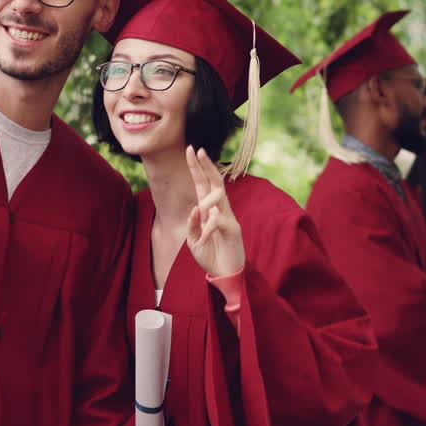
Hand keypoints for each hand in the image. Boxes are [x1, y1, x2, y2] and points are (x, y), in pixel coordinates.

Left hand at [185, 147, 244, 277]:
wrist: (225, 275)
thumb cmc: (210, 256)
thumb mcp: (194, 240)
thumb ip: (193, 224)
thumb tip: (195, 208)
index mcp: (209, 211)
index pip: (203, 185)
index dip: (197, 168)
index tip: (191, 150)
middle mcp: (220, 210)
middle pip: (215, 183)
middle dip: (205, 166)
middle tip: (197, 150)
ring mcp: (228, 218)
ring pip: (218, 198)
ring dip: (206, 201)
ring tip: (201, 212)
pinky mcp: (234, 230)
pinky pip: (218, 221)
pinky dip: (208, 228)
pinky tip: (206, 237)